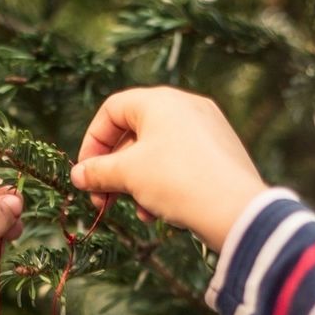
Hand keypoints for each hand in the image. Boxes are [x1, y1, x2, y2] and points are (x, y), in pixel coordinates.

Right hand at [71, 87, 266, 251]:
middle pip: (134, 135)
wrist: (235, 210)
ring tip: (139, 212)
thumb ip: (97, 172)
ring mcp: (207, 129)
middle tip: (103, 201)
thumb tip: (78, 175)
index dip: (92, 143)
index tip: (86, 174)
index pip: (112, 111)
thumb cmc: (177, 181)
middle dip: (114, 172)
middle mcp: (186, 107)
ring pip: (157, 154)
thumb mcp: (128, 175)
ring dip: (138, 184)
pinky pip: (181, 164)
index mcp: (160, 100)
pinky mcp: (221, 153)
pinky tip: (162, 213)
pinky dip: (164, 185)